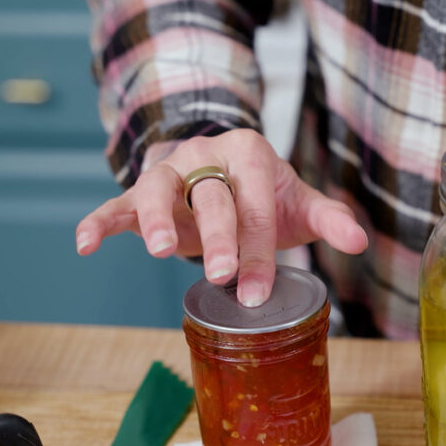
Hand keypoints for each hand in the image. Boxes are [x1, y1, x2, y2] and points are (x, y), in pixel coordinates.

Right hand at [75, 129, 367, 305]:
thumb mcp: (297, 202)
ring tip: (163, 251)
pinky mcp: (140, 192)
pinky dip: (101, 221)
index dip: (258, 248)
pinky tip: (86, 243)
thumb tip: (359, 241)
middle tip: (221, 276)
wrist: (224, 168)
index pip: (256, 202)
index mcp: (250, 153)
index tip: (257, 292)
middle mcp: (206, 156)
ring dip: (157, 217)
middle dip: (218, 238)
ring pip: (158, 188)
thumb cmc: (264, 193)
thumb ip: (327, 218)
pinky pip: (118, 203)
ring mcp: (169, 172)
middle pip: (211, 196)